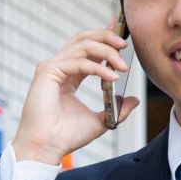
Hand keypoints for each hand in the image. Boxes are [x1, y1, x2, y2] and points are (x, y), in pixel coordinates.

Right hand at [11, 22, 139, 164]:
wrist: (47, 147)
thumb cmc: (66, 136)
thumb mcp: (100, 120)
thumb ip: (116, 108)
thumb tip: (134, 100)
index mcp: (68, 74)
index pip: (87, 47)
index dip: (104, 36)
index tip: (121, 31)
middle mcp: (58, 67)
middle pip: (84, 39)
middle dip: (106, 36)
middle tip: (125, 43)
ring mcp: (51, 68)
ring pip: (83, 46)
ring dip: (106, 52)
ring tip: (123, 65)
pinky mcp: (48, 72)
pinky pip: (78, 62)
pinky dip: (97, 67)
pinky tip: (112, 77)